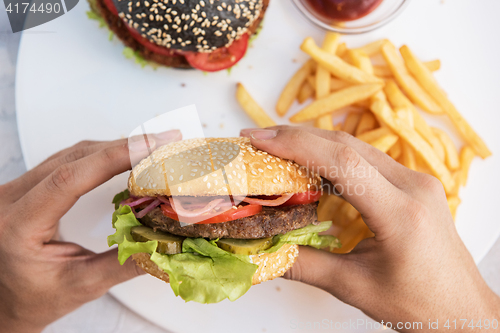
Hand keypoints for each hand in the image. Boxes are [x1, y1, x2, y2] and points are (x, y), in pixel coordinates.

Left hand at [0, 130, 180, 332]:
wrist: (5, 301)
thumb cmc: (34, 298)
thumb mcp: (81, 285)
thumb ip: (125, 264)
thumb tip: (165, 244)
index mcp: (18, 226)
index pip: (68, 179)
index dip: (113, 158)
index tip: (150, 148)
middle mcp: (11, 200)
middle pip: (74, 158)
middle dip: (124, 147)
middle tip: (164, 142)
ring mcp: (16, 189)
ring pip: (71, 154)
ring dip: (115, 147)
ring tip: (153, 147)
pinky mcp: (28, 186)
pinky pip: (67, 160)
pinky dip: (100, 155)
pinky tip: (124, 155)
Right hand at [241, 126, 499, 331]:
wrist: (462, 310)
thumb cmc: (417, 303)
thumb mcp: (354, 287)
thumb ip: (304, 266)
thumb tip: (261, 252)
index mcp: (401, 212)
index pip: (342, 162)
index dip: (296, 145)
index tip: (259, 141)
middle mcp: (413, 186)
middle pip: (346, 145)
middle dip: (296, 137)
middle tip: (256, 140)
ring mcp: (416, 180)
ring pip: (356, 146)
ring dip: (313, 142)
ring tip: (275, 146)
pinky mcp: (412, 184)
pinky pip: (367, 158)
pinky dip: (332, 155)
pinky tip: (309, 161)